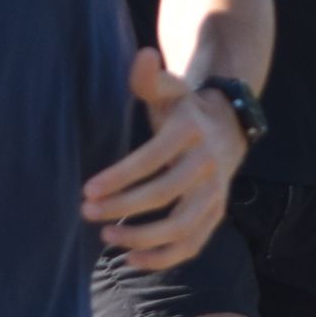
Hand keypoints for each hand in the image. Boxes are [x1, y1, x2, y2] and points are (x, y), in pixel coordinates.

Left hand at [81, 48, 244, 271]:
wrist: (229, 125)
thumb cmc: (184, 108)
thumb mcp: (169, 88)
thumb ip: (149, 78)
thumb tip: (143, 56)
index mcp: (191, 131)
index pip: (153, 159)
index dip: (120, 177)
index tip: (88, 190)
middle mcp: (208, 164)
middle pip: (165, 194)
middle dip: (123, 207)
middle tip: (86, 213)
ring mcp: (216, 193)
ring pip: (182, 226)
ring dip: (142, 238)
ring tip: (105, 237)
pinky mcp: (217, 215)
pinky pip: (193, 245)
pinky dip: (164, 258)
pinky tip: (131, 260)